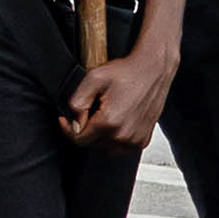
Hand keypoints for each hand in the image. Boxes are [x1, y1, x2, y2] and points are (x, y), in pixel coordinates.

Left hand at [61, 32, 177, 148]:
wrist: (153, 69)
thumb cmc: (126, 72)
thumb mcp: (93, 79)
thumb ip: (77, 103)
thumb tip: (74, 124)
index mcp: (109, 122)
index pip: (79, 140)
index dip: (69, 129)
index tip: (65, 120)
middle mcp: (124, 135)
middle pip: (92, 144)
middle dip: (86, 130)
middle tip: (91, 110)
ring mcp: (135, 140)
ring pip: (106, 148)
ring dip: (100, 136)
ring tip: (104, 115)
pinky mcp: (143, 140)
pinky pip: (120, 147)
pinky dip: (114, 138)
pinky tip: (116, 120)